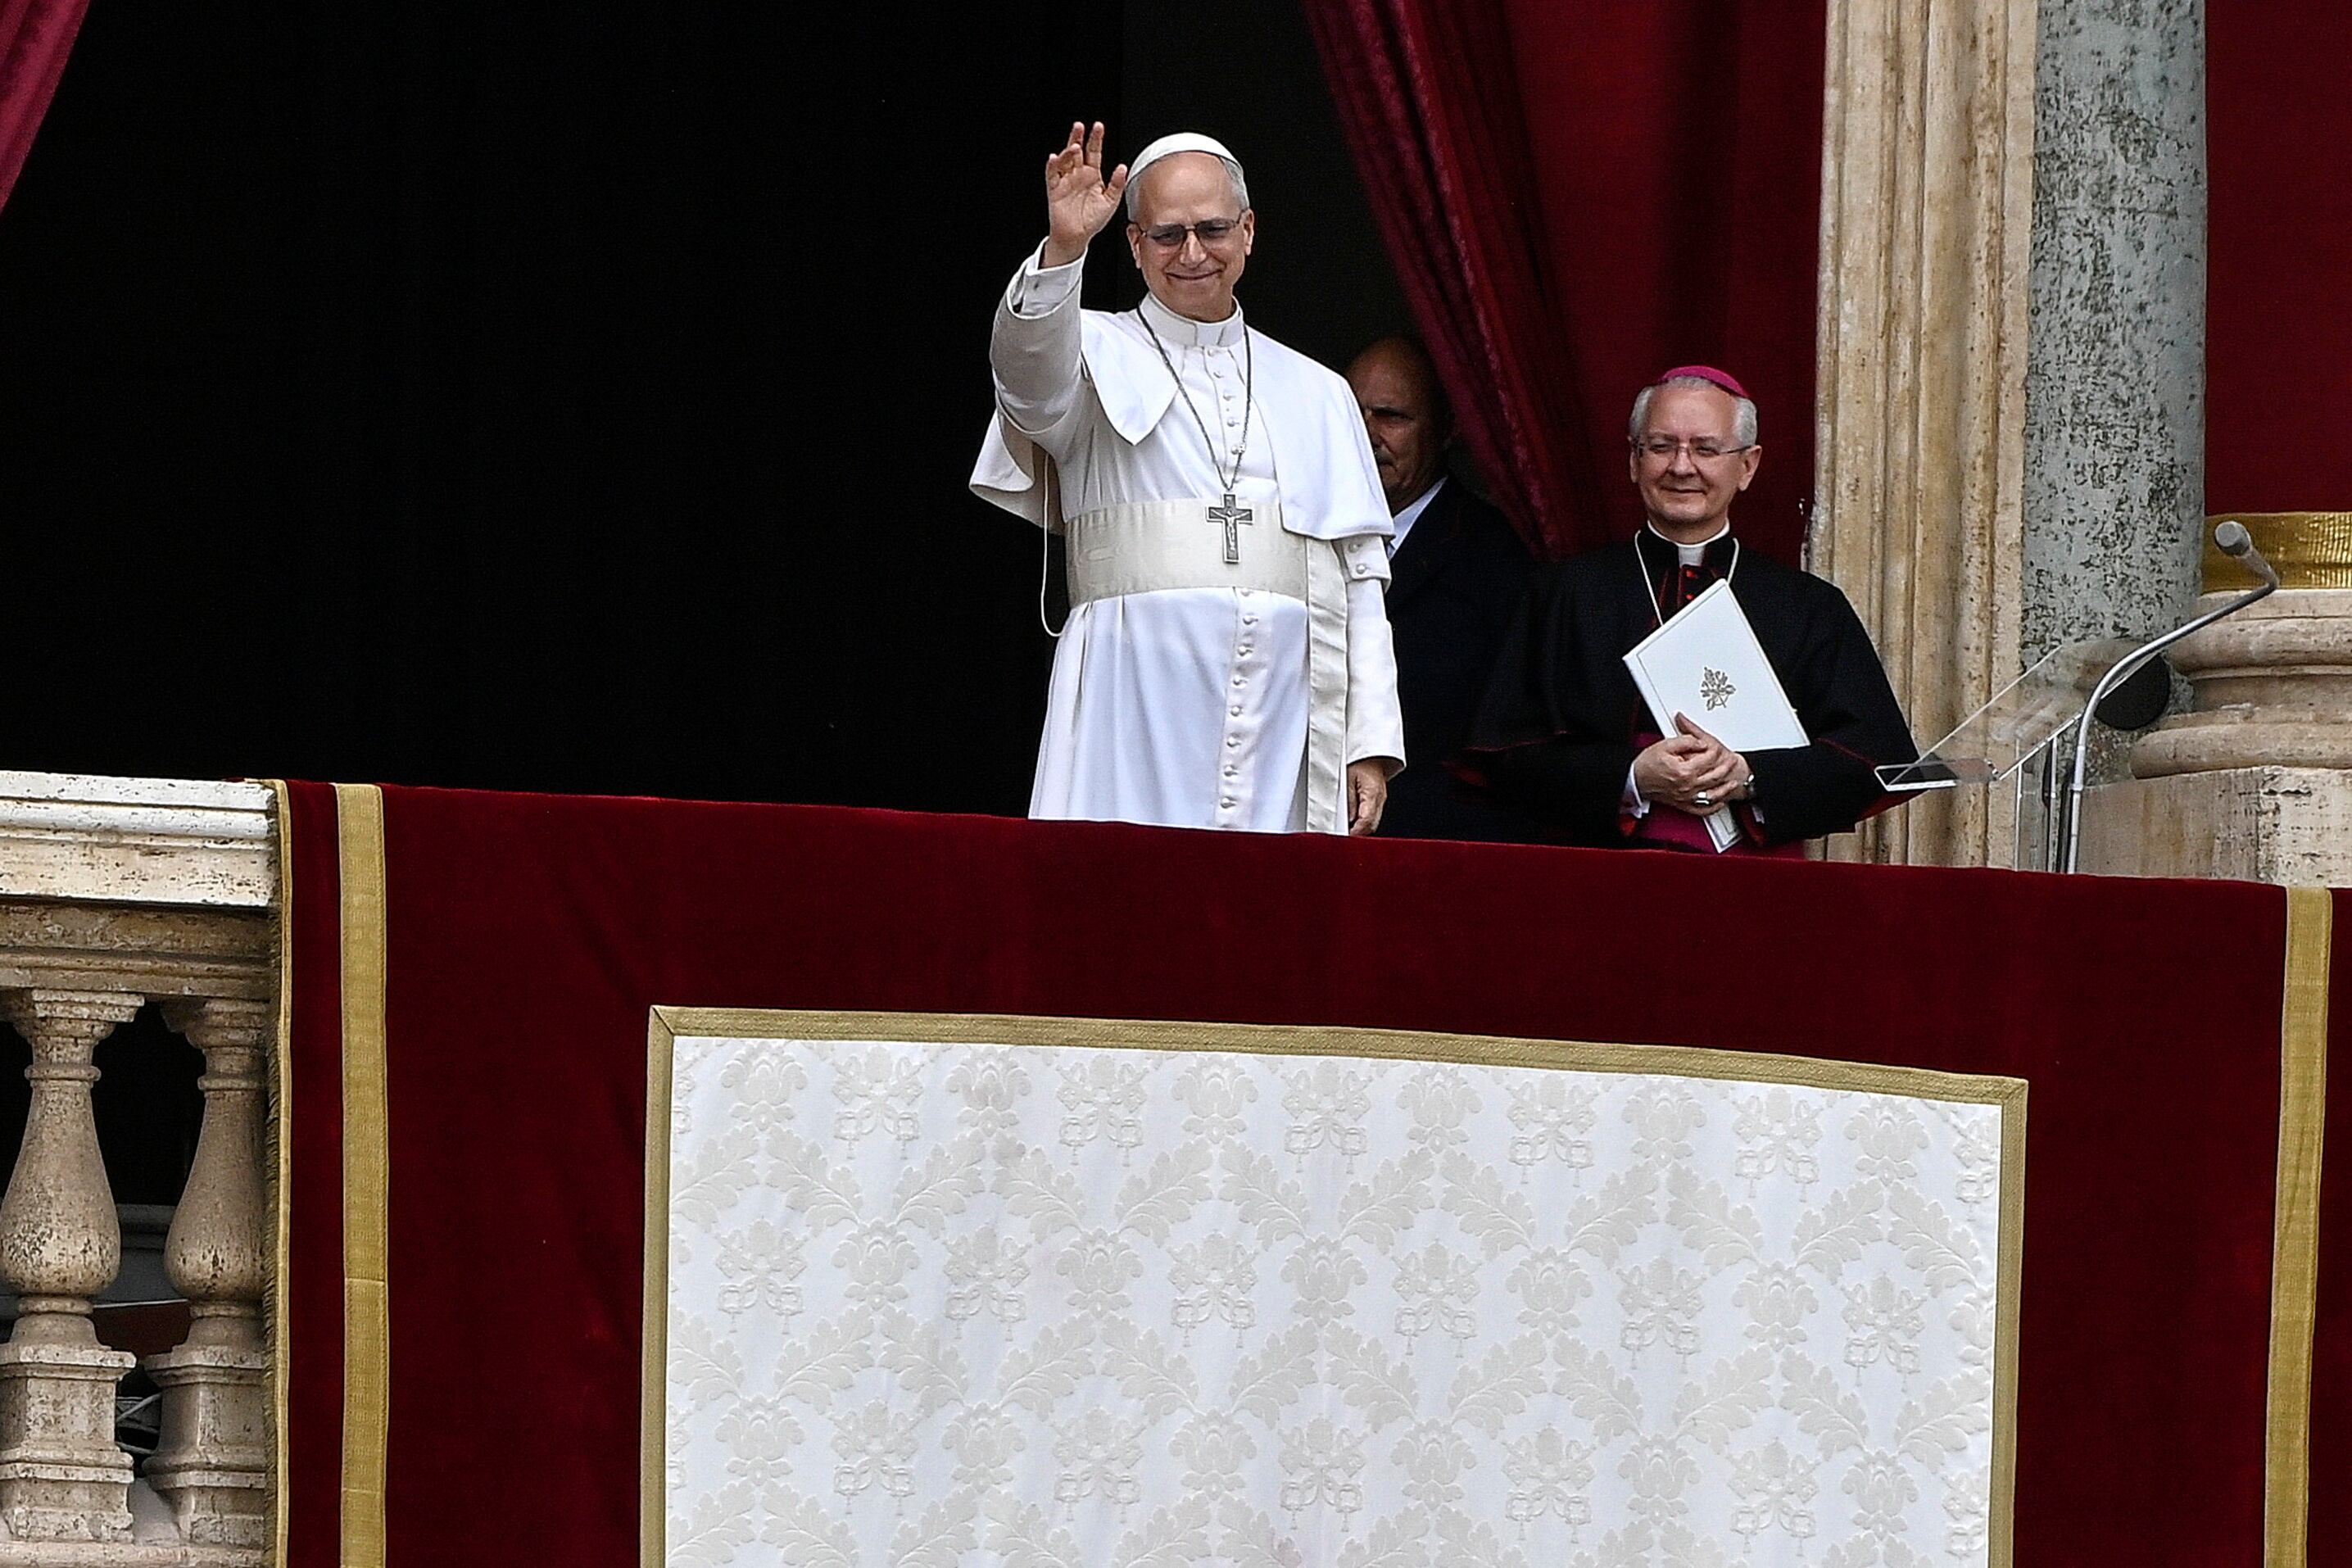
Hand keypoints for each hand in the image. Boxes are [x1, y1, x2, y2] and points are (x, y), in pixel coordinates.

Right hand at [1042, 121, 1127, 266]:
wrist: (1077, 237)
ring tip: (1074, 146)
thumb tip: (1123, 167)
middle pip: (1077, 151)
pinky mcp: (1054, 189)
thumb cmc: (1093, 220)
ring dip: (1067, 151)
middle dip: (1078, 137)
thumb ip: (1117, 184)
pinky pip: (1052, 174)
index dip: (1096, 139)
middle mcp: (1078, 174)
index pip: (1094, 152)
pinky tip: (1054, 158)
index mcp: (1093, 174)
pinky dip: (1052, 166)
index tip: (1098, 127)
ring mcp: (1066, 180)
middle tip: (1080, 126)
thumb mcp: (1110, 202)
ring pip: (1064, 160)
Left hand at [1347, 760, 1388, 835]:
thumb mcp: (1346, 778)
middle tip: (1343, 836)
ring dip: (1361, 827)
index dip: (1355, 831)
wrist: (1370, 750)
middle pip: (1371, 825)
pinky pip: (1372, 815)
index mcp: (1373, 794)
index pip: (1366, 821)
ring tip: (1346, 829)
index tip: (1345, 836)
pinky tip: (1352, 820)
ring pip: (1372, 821)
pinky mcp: (1378, 798)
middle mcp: (1380, 799)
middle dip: (1358, 833)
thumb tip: (1347, 818)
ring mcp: (1380, 799)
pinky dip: (1363, 820)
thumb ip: (1348, 800)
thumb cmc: (1358, 760)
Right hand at [1631, 713, 1748, 814]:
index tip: (1716, 746)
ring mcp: (1687, 797)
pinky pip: (1703, 809)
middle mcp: (1688, 786)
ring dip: (1726, 789)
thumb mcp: (1665, 745)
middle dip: (1726, 767)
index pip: (1709, 759)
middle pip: (1714, 776)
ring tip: (1733, 783)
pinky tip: (1720, 801)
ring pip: (1713, 795)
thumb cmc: (1647, 764)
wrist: (1635, 780)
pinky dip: (1714, 806)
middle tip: (1732, 761)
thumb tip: (1700, 743)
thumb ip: (1686, 741)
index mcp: (1685, 771)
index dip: (1715, 751)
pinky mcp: (1683, 805)